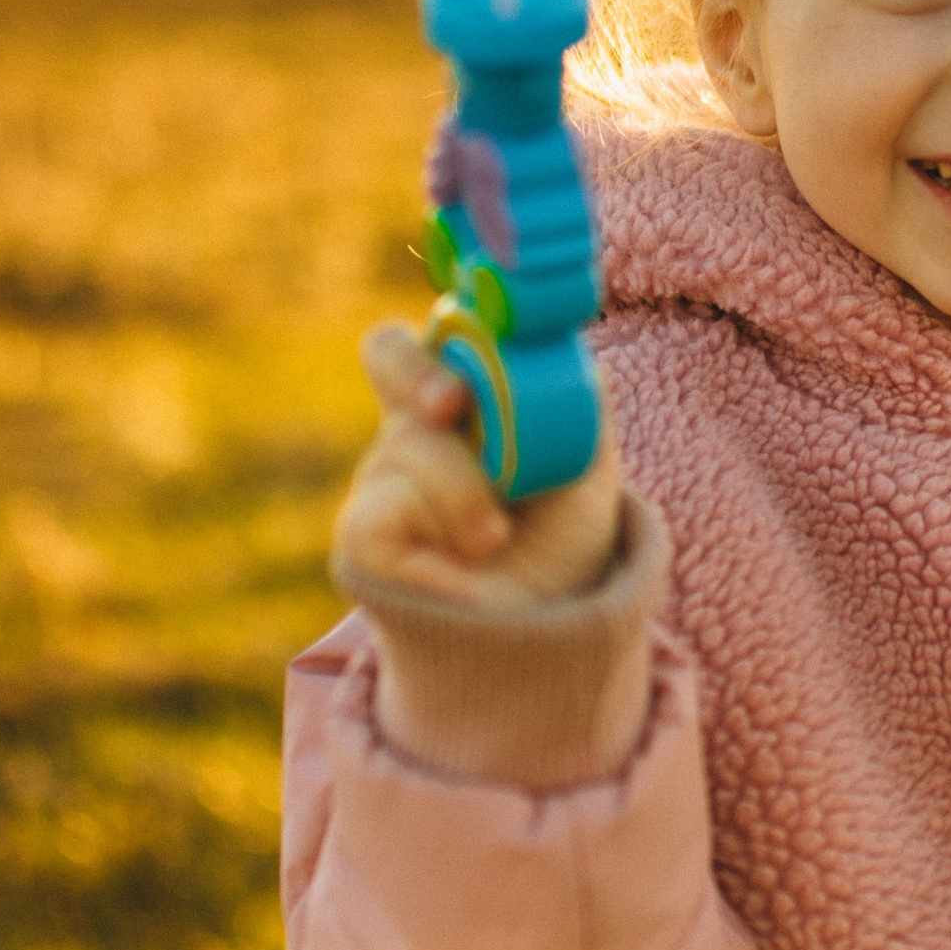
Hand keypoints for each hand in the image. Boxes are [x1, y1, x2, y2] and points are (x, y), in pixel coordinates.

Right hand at [333, 321, 624, 613]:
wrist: (546, 630)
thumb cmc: (560, 541)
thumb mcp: (588, 469)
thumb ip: (580, 409)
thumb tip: (582, 358)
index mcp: (471, 396)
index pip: (447, 330)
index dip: (459, 319)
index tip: (491, 334)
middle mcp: (419, 424)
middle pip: (388, 351)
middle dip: (416, 368)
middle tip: (452, 404)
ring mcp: (385, 474)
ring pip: (412, 440)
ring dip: (469, 487)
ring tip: (498, 534)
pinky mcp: (362, 533)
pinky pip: (387, 502)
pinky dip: (444, 520)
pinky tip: (472, 550)